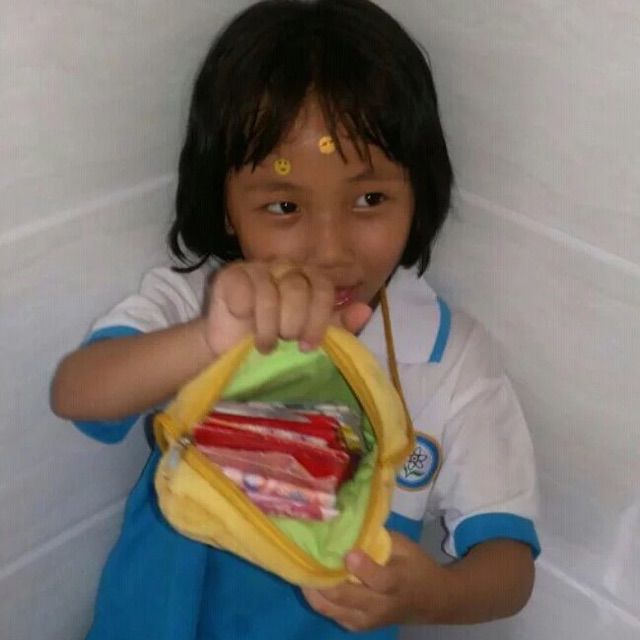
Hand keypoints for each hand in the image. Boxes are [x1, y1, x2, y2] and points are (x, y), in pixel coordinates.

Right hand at [201, 261, 371, 356]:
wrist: (232, 351)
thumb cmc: (275, 342)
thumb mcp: (310, 337)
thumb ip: (338, 325)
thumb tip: (365, 311)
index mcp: (309, 278)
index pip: (323, 287)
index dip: (318, 318)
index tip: (308, 345)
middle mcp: (286, 267)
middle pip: (299, 289)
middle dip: (292, 324)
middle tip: (284, 342)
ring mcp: (258, 268)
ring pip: (271, 293)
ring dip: (268, 328)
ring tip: (264, 344)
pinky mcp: (232, 274)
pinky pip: (245, 290)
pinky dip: (245, 312)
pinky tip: (242, 321)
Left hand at [301, 532, 450, 630]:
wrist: (432, 601)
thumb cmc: (416, 567)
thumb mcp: (406, 547)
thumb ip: (380, 539)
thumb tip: (350, 521)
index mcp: (397, 583)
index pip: (378, 580)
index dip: (361, 567)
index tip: (348, 552)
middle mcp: (380, 606)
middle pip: (346, 596)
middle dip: (323, 577)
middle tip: (306, 555)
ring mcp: (367, 620)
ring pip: (331, 608)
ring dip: (314, 588)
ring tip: (301, 565)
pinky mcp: (358, 626)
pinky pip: (331, 614)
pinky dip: (318, 598)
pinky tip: (310, 579)